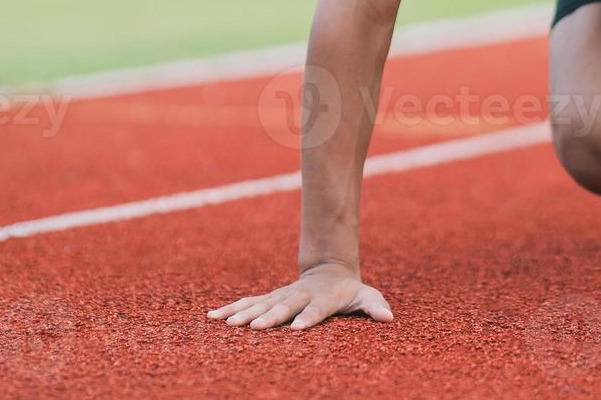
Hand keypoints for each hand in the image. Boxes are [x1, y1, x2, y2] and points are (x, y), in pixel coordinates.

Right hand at [206, 262, 393, 330]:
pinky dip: (230, 308)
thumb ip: (375, 306)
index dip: (308, 318)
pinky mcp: (269, 298)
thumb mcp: (366, 296)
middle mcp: (298, 296)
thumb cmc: (349, 291)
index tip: (296, 329)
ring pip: (260, 304)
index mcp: (322, 299)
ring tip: (226, 324)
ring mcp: (282, 296)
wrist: (328, 270)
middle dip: (269, 317)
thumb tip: (388, 317)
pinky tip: (212, 316)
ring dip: (244, 314)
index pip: (316, 310)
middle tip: (255, 328)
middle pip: (283, 307)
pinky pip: (247, 303)